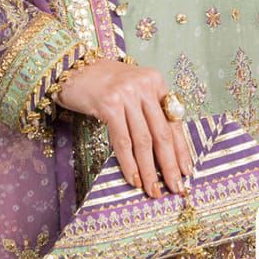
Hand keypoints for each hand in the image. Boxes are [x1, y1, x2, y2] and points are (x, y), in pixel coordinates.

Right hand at [56, 59, 192, 198]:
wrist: (72, 69)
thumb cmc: (103, 84)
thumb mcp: (133, 90)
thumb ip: (149, 110)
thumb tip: (166, 149)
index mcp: (156, 82)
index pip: (174, 121)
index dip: (181, 149)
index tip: (186, 171)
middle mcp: (144, 86)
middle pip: (162, 133)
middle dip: (169, 164)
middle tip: (175, 187)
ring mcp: (127, 94)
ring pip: (143, 140)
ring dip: (149, 170)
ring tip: (153, 189)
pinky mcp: (109, 105)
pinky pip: (122, 141)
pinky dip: (129, 163)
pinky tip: (133, 179)